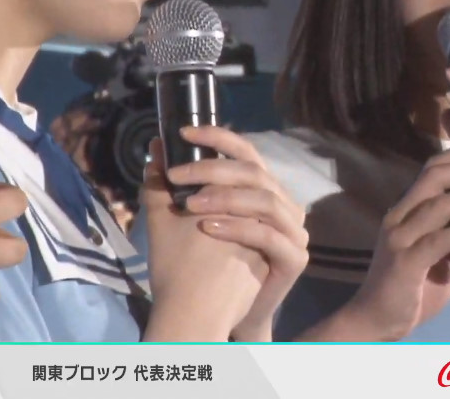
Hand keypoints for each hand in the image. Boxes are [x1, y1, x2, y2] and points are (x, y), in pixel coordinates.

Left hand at [170, 126, 308, 341]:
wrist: (224, 316)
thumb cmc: (206, 266)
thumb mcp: (179, 221)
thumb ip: (167, 188)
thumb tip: (155, 150)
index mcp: (261, 190)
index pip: (247, 153)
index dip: (218, 138)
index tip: (183, 133)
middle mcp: (283, 205)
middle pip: (255, 172)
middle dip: (213, 170)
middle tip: (176, 176)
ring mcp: (293, 232)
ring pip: (265, 200)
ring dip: (225, 197)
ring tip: (190, 204)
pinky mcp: (294, 258)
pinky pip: (269, 236)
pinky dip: (238, 228)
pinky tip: (208, 228)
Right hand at [333, 143, 449, 340]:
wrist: (376, 321)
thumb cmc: (407, 288)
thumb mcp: (434, 256)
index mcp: (404, 210)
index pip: (431, 169)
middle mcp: (398, 217)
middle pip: (435, 177)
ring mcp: (399, 238)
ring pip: (440, 205)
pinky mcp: (405, 262)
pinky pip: (441, 239)